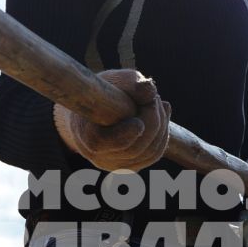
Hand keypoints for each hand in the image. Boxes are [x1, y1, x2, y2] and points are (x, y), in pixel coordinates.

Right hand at [53, 69, 171, 172]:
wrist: (96, 107)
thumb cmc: (104, 89)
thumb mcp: (114, 79)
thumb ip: (130, 82)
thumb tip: (150, 90)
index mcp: (84, 135)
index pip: (101, 143)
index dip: (123, 135)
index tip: (139, 123)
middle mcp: (97, 156)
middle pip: (133, 148)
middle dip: (152, 120)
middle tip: (155, 98)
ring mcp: (114, 165)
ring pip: (148, 153)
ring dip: (161, 125)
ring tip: (158, 103)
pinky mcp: (129, 167)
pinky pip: (153, 155)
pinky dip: (162, 134)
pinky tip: (163, 114)